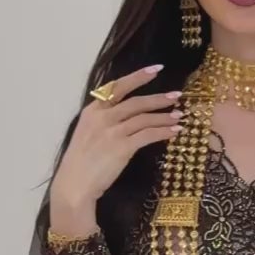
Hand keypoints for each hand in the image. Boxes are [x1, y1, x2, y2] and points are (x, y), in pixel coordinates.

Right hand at [48, 65, 182, 240]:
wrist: (74, 185)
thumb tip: (125, 117)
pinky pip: (147, 135)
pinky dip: (162, 132)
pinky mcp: (121, 147)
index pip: (118, 87)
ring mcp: (112, 131)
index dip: (138, 77)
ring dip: (164, 116)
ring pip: (143, 118)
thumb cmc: (81, 165)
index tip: (156, 69)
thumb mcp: (88, 134)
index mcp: (93, 110)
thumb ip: (103, 122)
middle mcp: (103, 117)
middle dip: (158, 97)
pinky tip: (174, 132)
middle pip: (135, 101)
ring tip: (179, 115)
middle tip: (177, 95)